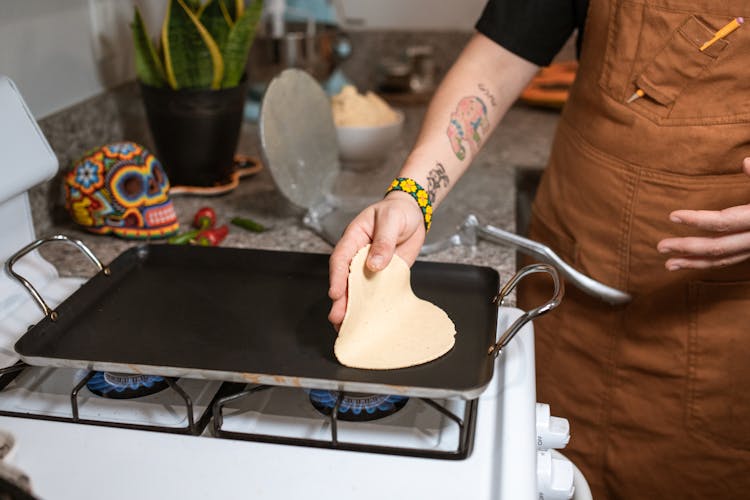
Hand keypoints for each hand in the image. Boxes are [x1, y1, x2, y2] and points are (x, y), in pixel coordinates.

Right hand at [328, 192, 425, 327]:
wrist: (413, 213)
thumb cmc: (398, 211)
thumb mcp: (391, 220)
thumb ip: (383, 241)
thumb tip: (374, 264)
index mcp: (354, 238)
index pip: (341, 259)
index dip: (337, 277)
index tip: (335, 293)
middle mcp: (357, 255)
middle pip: (345, 279)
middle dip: (340, 299)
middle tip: (337, 318)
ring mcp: (369, 267)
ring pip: (357, 289)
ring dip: (352, 307)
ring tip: (345, 326)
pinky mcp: (383, 275)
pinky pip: (375, 291)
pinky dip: (371, 306)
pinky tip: (367, 319)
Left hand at [657, 157, 749, 270]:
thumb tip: (746, 162)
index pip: (724, 222)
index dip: (697, 220)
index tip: (672, 216)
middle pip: (719, 247)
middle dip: (688, 248)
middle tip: (660, 247)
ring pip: (724, 260)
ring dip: (694, 262)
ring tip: (668, 263)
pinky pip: (730, 260)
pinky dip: (708, 263)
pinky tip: (690, 263)